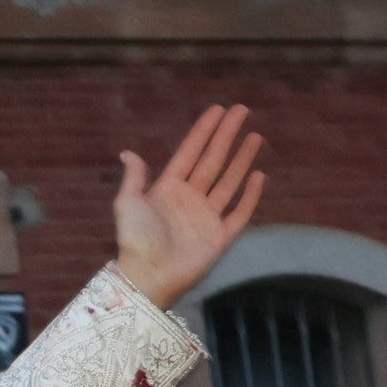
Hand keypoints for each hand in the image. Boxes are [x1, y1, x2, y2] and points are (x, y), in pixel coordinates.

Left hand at [109, 104, 266, 307]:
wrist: (148, 276)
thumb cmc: (134, 241)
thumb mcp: (127, 204)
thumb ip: (134, 178)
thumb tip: (128, 152)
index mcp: (169, 188)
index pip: (191, 152)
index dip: (204, 131)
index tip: (218, 110)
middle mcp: (191, 198)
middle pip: (214, 160)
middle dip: (227, 135)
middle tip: (242, 111)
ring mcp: (207, 217)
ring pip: (229, 181)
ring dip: (242, 159)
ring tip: (255, 137)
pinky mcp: (220, 237)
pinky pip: (239, 213)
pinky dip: (250, 196)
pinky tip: (258, 176)